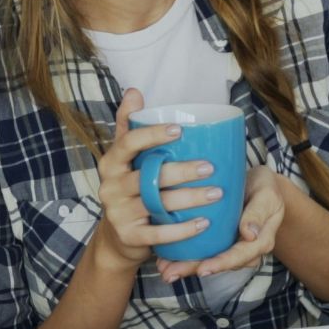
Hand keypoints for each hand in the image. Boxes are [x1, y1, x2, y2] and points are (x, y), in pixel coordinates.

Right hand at [92, 89, 222, 269]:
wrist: (117, 237)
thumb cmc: (129, 188)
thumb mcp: (124, 158)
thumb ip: (129, 125)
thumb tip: (134, 91)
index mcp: (111, 163)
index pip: (128, 143)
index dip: (152, 135)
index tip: (180, 130)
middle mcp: (110, 187)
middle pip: (148, 176)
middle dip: (182, 171)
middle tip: (210, 167)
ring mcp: (118, 213)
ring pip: (157, 203)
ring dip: (190, 199)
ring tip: (217, 193)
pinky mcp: (129, 237)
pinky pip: (159, 234)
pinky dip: (183, 229)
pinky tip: (205, 223)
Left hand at [156, 166, 285, 283]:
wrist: (262, 185)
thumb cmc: (265, 188)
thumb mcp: (266, 195)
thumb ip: (258, 213)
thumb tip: (249, 234)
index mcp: (260, 241)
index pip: (239, 256)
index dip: (220, 263)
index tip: (202, 269)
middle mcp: (245, 249)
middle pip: (219, 263)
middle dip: (193, 269)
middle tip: (170, 273)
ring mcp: (231, 246)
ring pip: (208, 260)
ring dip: (185, 266)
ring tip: (163, 269)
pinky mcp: (220, 240)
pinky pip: (203, 250)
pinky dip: (185, 255)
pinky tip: (166, 257)